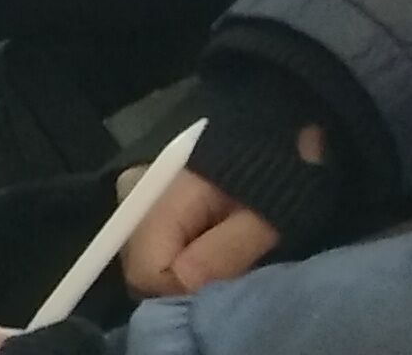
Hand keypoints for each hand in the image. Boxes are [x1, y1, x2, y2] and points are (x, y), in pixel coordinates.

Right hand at [122, 132, 316, 297]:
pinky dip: (185, 253)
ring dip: (187, 267)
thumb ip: (224, 252)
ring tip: (229, 250)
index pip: (147, 273)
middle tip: (232, 267)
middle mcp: (132, 193)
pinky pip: (157, 243)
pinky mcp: (148, 196)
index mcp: (156, 195)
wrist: (280, 121)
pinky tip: (215, 240)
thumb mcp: (264, 214)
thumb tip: (186, 285)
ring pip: (150, 258)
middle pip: (144, 268)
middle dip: (185, 281)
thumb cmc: (276, 167)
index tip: (227, 284)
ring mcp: (137, 192)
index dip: (186, 290)